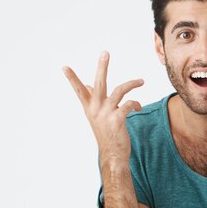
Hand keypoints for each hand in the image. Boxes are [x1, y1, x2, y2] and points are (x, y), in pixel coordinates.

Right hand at [62, 51, 143, 166]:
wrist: (113, 155)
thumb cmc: (106, 133)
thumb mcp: (96, 116)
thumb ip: (92, 99)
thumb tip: (88, 84)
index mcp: (89, 107)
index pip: (79, 89)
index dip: (72, 78)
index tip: (64, 67)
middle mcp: (95, 109)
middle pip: (99, 82)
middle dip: (102, 66)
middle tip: (105, 52)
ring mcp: (106, 114)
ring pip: (120, 90)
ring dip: (132, 84)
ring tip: (141, 81)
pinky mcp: (117, 119)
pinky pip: (129, 103)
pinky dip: (135, 103)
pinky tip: (137, 107)